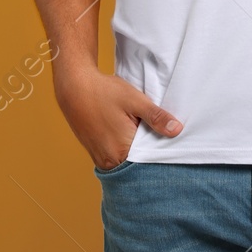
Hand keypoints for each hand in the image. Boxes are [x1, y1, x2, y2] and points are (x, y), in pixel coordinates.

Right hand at [53, 57, 182, 169]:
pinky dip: (126, 150)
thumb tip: (177, 130)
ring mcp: (101, 158)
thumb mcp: (135, 101)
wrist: (75, 87)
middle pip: (139, 163)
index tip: (170, 140)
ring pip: (127, 161)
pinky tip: (130, 134)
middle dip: (149, 151)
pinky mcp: (95, 153)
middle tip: (158, 134)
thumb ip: (156, 117)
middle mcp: (110, 160)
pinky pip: (117, 158)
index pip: (151, 160)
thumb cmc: (104, 92)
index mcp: (122, 150)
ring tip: (143, 132)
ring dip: (137, 150)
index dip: (161, 150)